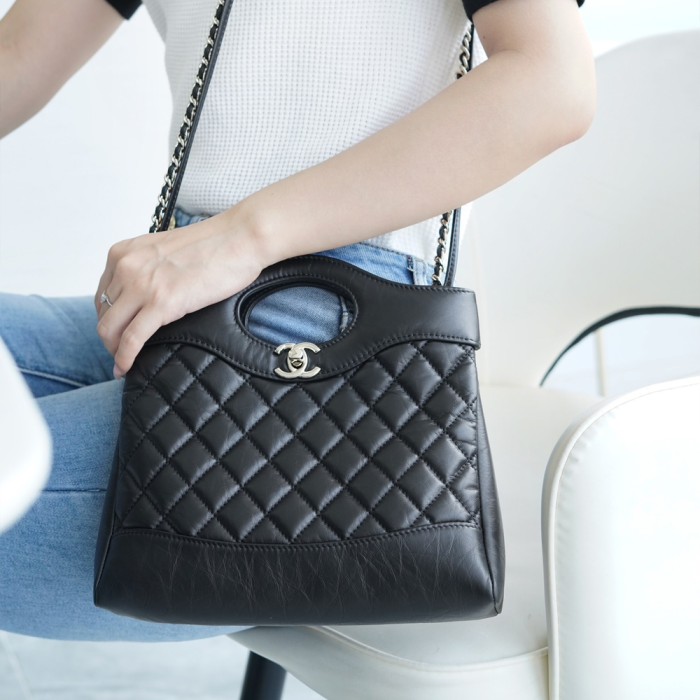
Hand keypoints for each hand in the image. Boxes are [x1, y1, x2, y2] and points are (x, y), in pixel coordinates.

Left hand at [95, 213, 263, 377]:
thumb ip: (148, 269)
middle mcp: (126, 267)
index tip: (118, 331)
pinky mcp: (162, 303)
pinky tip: (125, 369)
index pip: (102, 294)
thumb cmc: (215, 245)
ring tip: (123, 363)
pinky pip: (131, 339)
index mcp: (124, 252)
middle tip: (120, 352)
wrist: (240, 238)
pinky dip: (124, 358)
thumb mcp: (165, 251)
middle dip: (109, 337)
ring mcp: (142, 285)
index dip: (108, 317)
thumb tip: (147, 296)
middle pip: (104, 313)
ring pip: (110, 329)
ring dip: (114, 350)